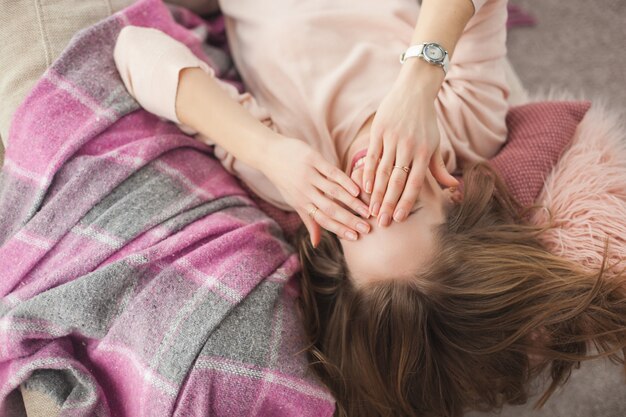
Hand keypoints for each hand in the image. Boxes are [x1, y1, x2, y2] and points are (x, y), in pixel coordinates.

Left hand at [260, 136, 370, 246]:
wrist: (268, 154)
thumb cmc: (285, 180)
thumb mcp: (295, 201)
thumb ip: (309, 221)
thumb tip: (316, 244)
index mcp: (302, 203)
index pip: (322, 220)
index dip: (339, 229)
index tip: (356, 238)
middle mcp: (305, 192)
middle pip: (330, 209)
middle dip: (349, 220)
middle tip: (367, 228)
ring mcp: (309, 175)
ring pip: (333, 192)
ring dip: (351, 203)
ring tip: (366, 211)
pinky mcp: (312, 159)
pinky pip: (331, 172)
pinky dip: (344, 181)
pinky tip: (356, 190)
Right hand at [362, 66, 457, 226]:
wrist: (414, 91)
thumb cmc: (426, 121)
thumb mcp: (435, 143)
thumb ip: (440, 168)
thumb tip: (453, 187)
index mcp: (425, 153)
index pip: (415, 184)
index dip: (405, 203)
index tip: (398, 219)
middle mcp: (409, 147)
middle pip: (397, 182)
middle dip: (388, 204)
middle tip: (382, 222)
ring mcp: (393, 139)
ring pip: (383, 171)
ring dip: (376, 193)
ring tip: (370, 210)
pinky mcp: (379, 131)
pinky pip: (372, 156)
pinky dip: (367, 173)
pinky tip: (363, 188)